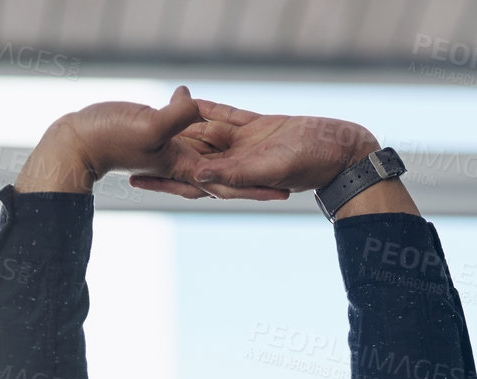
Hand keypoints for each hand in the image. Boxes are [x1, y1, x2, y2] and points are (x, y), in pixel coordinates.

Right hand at [15, 86, 288, 199]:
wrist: (76, 140)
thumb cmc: (107, 136)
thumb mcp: (147, 125)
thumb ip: (175, 117)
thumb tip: (196, 104)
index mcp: (184, 166)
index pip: (229, 182)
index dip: (257, 186)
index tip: (285, 191)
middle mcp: (183, 162)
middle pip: (228, 174)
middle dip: (256, 180)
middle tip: (289, 183)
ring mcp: (172, 150)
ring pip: (213, 154)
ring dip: (237, 157)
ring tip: (262, 158)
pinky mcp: (162, 134)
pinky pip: (192, 133)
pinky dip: (205, 127)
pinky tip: (211, 114)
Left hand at [130, 99, 378, 197]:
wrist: (344, 150)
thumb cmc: (314, 164)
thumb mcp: (271, 168)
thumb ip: (236, 172)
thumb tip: (199, 175)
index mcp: (236, 178)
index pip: (191, 180)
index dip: (164, 180)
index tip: (134, 177)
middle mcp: (238, 163)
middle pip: (192, 157)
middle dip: (164, 153)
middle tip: (132, 143)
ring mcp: (248, 144)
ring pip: (206, 134)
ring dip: (181, 127)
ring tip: (152, 118)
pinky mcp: (260, 126)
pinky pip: (227, 116)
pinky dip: (207, 109)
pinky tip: (187, 100)